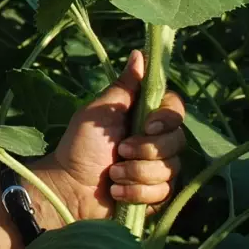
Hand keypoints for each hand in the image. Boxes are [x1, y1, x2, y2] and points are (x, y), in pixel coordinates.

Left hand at [33, 50, 185, 225]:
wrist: (70, 186)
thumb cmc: (80, 144)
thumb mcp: (99, 111)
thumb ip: (123, 87)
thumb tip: (139, 54)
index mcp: (144, 117)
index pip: (176, 110)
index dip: (168, 118)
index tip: (148, 125)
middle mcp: (157, 141)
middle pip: (178, 140)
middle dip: (147, 149)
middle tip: (120, 150)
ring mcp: (159, 169)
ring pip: (172, 169)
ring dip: (137, 172)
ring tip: (112, 173)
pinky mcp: (157, 194)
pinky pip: (164, 192)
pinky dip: (137, 192)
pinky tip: (118, 191)